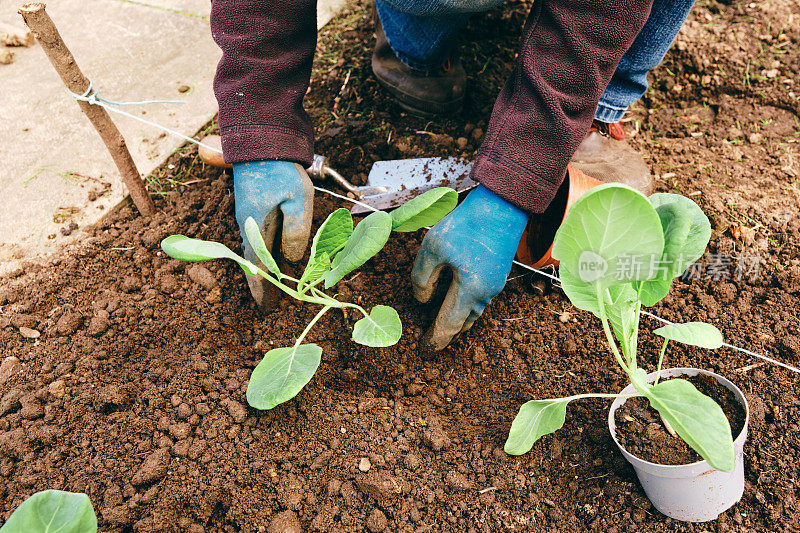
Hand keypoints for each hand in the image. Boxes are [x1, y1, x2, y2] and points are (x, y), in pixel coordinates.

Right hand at [233, 160, 313, 309]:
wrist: (262, 140)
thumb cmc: (282, 169)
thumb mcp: (298, 200)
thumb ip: (296, 231)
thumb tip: (292, 258)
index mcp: (255, 227)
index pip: (257, 266)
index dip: (262, 288)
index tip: (265, 307)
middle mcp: (246, 224)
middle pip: (253, 261)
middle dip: (262, 283)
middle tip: (270, 304)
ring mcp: (247, 214)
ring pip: (254, 248)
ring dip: (262, 267)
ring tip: (272, 285)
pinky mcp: (251, 205)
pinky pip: (256, 236)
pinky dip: (262, 251)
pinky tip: (271, 254)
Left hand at [412, 185, 527, 349]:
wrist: (503, 206)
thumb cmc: (468, 225)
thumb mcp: (434, 248)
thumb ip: (423, 277)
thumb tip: (422, 299)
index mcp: (471, 290)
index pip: (450, 324)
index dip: (436, 339)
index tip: (425, 350)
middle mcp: (486, 293)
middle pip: (464, 321)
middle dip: (447, 331)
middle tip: (430, 339)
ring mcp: (495, 283)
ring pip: (474, 310)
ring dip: (457, 318)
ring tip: (441, 321)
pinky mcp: (498, 273)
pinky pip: (480, 298)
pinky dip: (466, 304)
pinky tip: (455, 297)